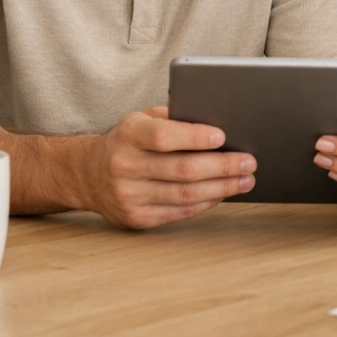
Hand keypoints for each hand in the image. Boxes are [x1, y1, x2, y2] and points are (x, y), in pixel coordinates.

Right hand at [76, 106, 255, 229]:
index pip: (164, 137)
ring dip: (222, 188)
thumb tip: (217, 122)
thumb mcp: (141, 118)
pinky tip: (223, 193)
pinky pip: (179, 212)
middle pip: (182, 170)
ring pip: (185, 195)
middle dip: (222, 166)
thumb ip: (173, 118)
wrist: (88, 174)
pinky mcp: (137, 218)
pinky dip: (206, 203)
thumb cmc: (128, 140)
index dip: (195, 137)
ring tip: (245, 179)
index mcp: (129, 134)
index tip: (223, 136)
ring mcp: (130, 196)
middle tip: (248, 162)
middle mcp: (126, 166)